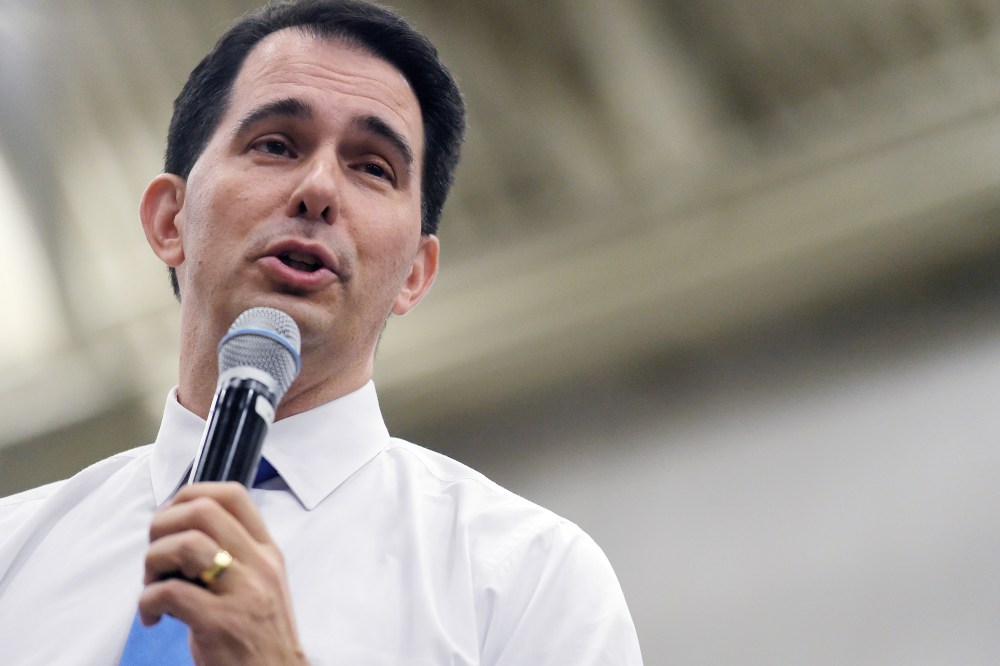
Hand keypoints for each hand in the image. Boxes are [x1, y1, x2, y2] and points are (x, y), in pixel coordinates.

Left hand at [136, 482, 307, 664]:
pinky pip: (170, 592)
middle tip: (155, 555)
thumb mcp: (256, 585)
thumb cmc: (257, 637)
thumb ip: (231, 556)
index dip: (191, 493)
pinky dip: (148, 601)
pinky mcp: (222, 622)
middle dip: (163, 526)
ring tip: (152, 586)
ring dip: (153, 562)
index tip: (171, 516)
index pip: (233, 495)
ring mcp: (243, 592)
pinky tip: (153, 616)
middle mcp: (259, 564)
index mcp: (266, 551)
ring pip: (186, 545)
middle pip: (202, 511)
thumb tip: (178, 535)